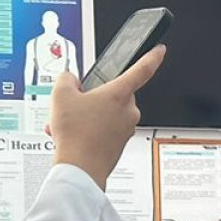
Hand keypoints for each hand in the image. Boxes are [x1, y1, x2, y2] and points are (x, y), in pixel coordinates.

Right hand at [48, 45, 164, 186]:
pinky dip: (88, 130)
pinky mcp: (119, 144)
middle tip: (74, 105)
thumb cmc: (76, 135)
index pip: (143, 69)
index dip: (152, 57)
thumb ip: (67, 78)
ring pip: (105, 113)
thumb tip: (71, 80)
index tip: (160, 51)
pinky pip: (104, 130)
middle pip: (112, 94)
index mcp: (120, 94)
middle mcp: (128, 111)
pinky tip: (72, 135)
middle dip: (92, 98)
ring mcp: (125, 129)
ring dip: (85, 116)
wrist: (80, 169)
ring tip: (68, 124)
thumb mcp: (60, 95)